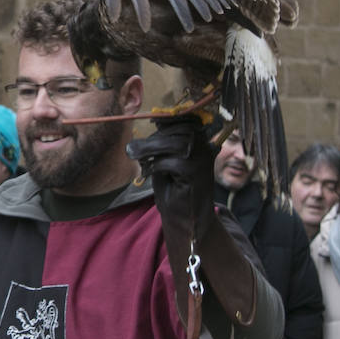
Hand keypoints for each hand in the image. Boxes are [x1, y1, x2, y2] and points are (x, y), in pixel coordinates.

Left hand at [127, 116, 218, 238]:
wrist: (185, 219)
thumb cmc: (173, 188)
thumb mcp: (165, 159)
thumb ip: (163, 143)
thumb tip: (154, 120)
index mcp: (200, 143)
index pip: (188, 121)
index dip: (169, 119)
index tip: (152, 122)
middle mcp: (206, 150)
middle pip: (181, 131)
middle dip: (154, 138)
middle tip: (133, 149)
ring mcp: (203, 162)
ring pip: (177, 145)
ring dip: (151, 149)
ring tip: (134, 155)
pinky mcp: (198, 175)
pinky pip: (174, 163)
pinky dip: (156, 166)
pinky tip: (147, 174)